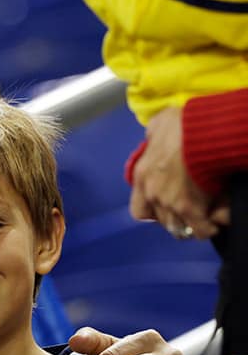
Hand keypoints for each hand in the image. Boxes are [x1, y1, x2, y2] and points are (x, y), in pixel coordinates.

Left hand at [129, 107, 223, 238]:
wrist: (200, 132)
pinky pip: (201, 229)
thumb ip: (153, 137)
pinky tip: (216, 223)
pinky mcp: (190, 209)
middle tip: (190, 214)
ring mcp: (169, 203)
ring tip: (204, 220)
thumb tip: (154, 137)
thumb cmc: (182, 124)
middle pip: (162, 221)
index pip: (139, 210)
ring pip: (179, 228)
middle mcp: (151, 193)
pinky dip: (209, 228)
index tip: (167, 208)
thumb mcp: (157, 125)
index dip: (154, 212)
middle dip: (176, 219)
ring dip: (191, 226)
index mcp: (141, 175)